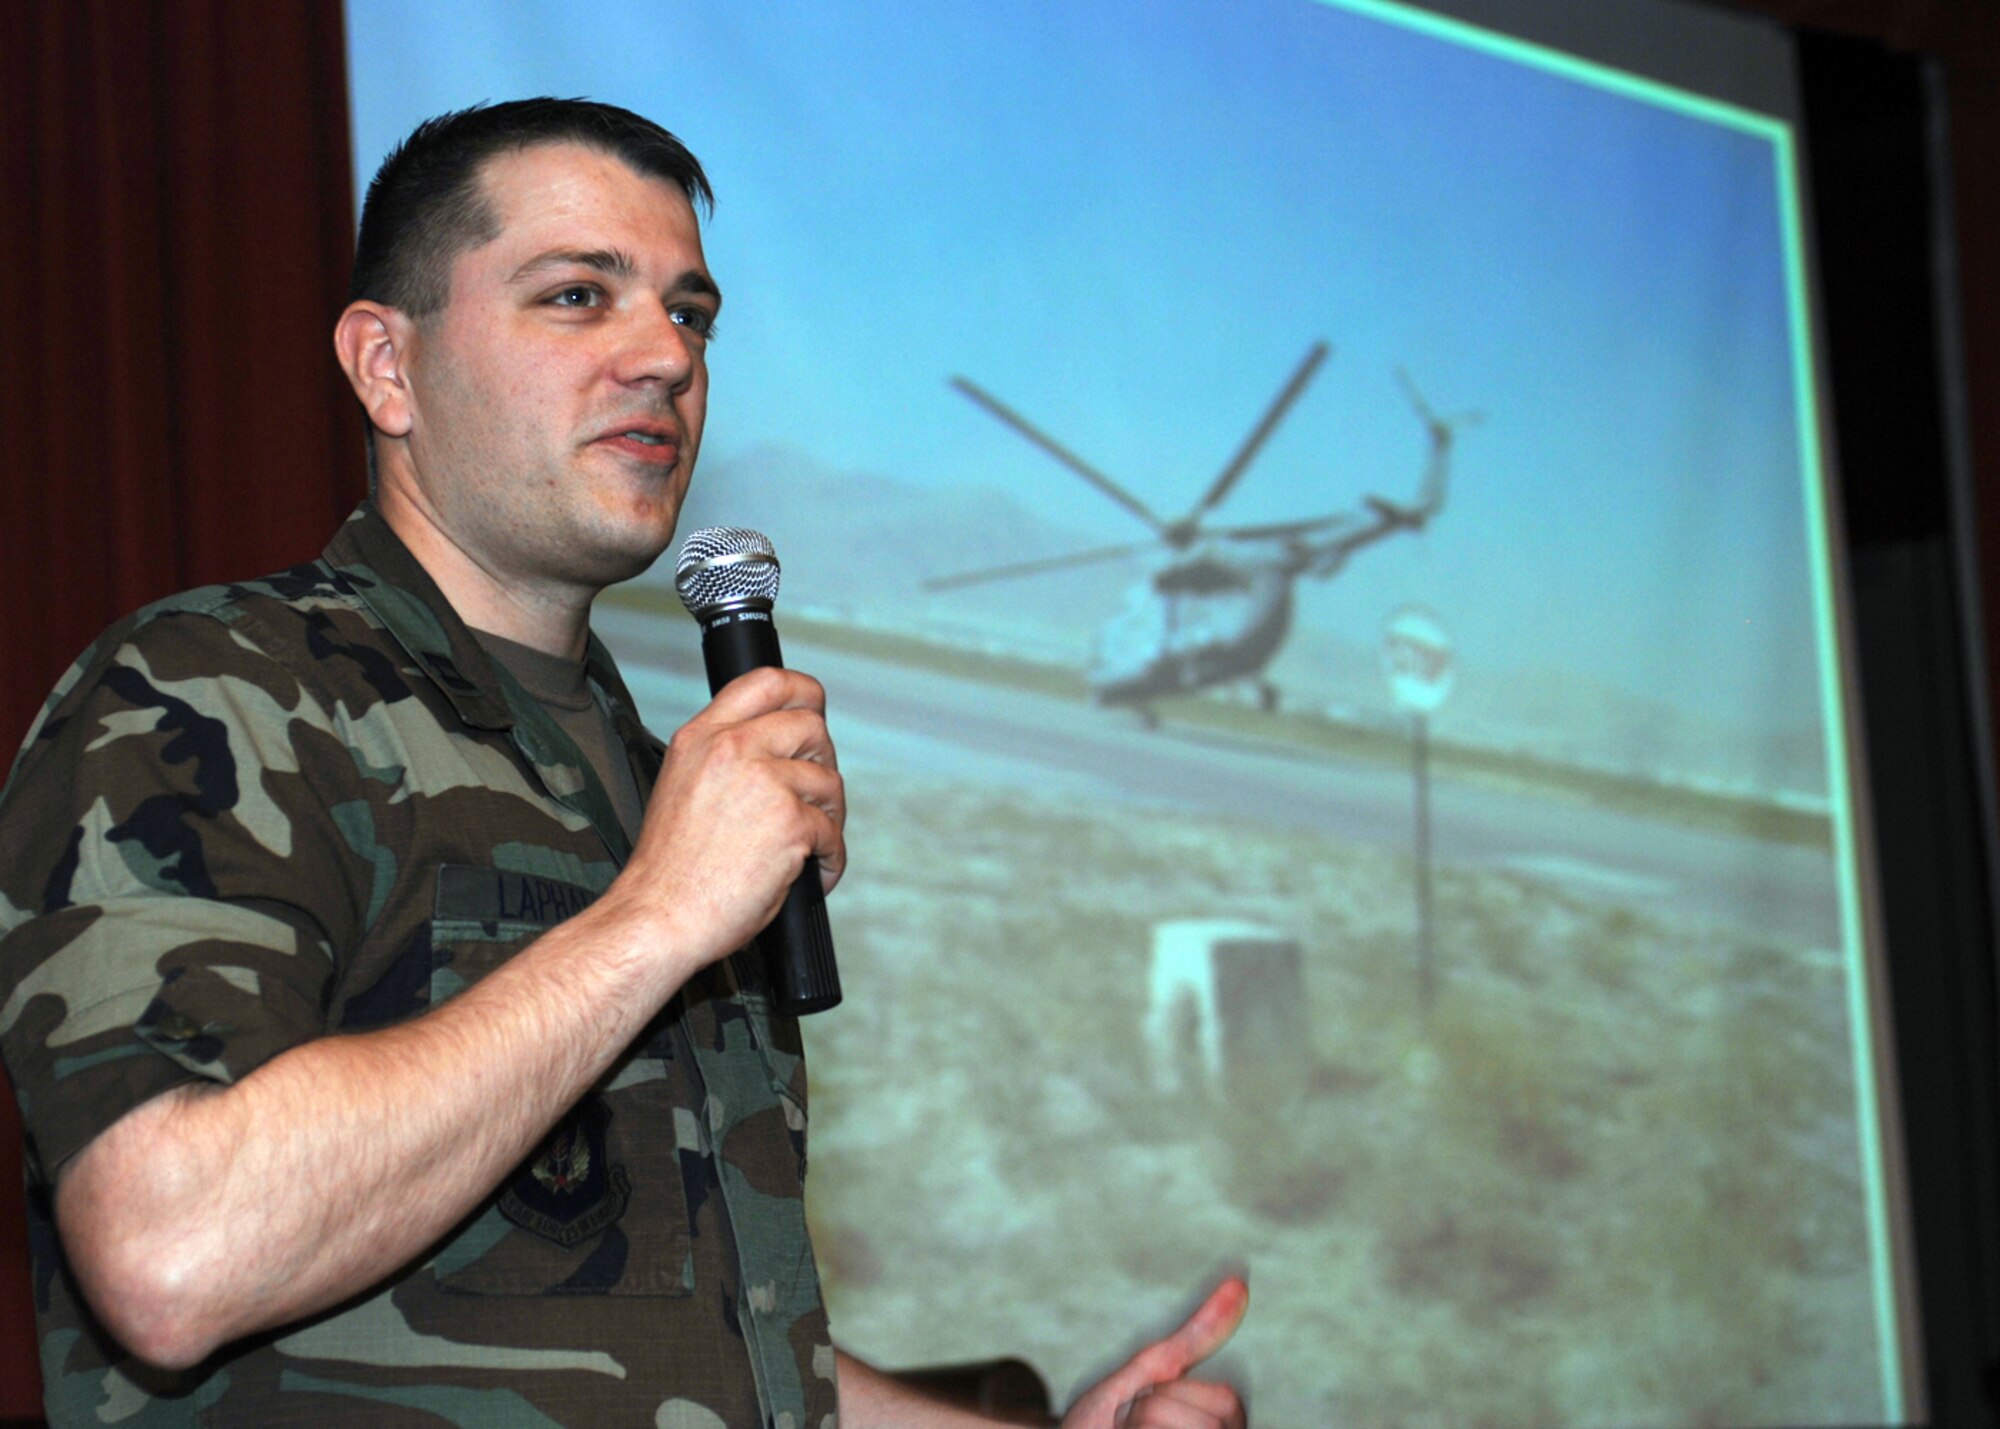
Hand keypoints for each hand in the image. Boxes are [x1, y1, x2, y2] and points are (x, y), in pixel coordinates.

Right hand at [613, 665, 843, 968]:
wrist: (658, 915)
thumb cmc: (670, 868)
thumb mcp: (682, 784)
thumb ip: (725, 758)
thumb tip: (776, 752)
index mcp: (703, 736)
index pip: (767, 681)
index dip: (802, 691)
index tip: (813, 709)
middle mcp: (733, 749)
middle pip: (811, 726)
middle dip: (822, 760)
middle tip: (813, 795)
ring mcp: (765, 783)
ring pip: (829, 780)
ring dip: (829, 815)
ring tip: (810, 845)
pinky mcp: (791, 823)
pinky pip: (832, 832)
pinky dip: (830, 858)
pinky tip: (811, 874)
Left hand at [1062, 1277, 1248, 1427]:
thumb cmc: (1101, 1425)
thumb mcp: (1147, 1375)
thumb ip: (1195, 1336)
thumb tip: (1238, 1282)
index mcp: (1222, 1428)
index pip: (1228, 1400)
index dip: (1174, 1396)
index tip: (1144, 1406)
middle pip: (1205, 1421)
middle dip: (1150, 1415)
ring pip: (1165, 1427)